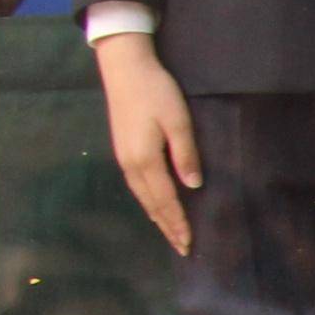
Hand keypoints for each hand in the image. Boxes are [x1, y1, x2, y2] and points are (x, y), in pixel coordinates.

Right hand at [94, 30, 201, 255]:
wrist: (123, 67)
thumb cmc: (155, 91)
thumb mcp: (177, 120)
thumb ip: (185, 153)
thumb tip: (193, 186)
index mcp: (145, 160)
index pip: (165, 200)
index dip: (178, 222)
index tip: (189, 243)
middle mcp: (131, 164)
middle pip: (151, 203)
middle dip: (166, 226)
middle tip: (181, 247)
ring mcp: (122, 156)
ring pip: (141, 196)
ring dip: (156, 215)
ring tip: (168, 231)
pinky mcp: (121, 148)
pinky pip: (136, 185)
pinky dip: (147, 200)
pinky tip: (153, 202)